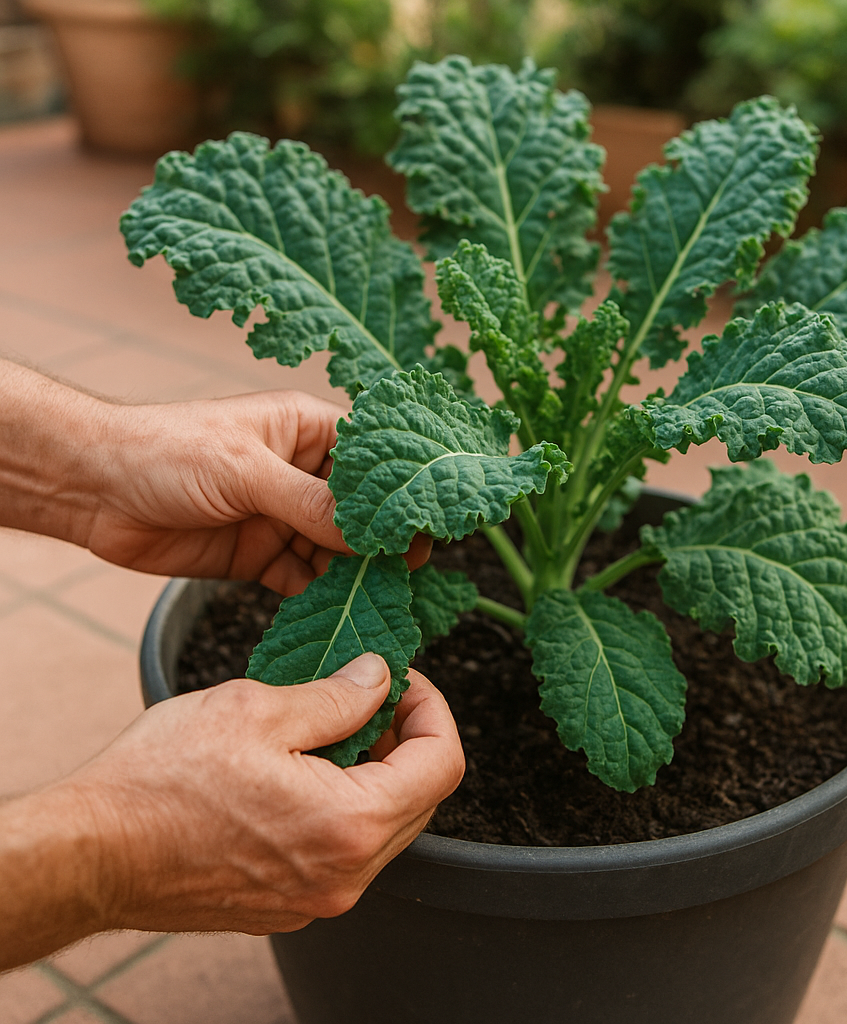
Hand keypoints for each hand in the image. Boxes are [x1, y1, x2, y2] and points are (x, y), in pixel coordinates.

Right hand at [0, 658, 463, 967]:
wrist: (86, 854)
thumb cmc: (160, 782)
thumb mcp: (257, 710)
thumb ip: (338, 696)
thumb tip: (380, 678)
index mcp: (349, 827)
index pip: (442, 764)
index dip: (433, 709)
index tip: (405, 680)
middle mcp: (343, 877)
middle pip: (421, 798)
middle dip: (407, 738)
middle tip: (372, 695)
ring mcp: (315, 899)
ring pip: (384, 826)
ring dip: (376, 771)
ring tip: (334, 726)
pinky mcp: (285, 905)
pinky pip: (343, 850)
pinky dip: (344, 804)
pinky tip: (304, 768)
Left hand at [86, 390, 430, 594]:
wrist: (93, 490)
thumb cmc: (166, 451)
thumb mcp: (245, 468)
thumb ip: (310, 502)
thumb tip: (368, 533)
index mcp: (306, 431)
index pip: (372, 459)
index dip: (399, 490)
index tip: (424, 523)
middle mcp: (302, 474)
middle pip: (360, 511)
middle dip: (381, 540)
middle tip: (409, 571)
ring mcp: (282, 517)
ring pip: (336, 550)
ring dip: (354, 573)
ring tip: (378, 597)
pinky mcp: (260, 555)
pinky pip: (304, 578)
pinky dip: (320, 595)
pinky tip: (337, 611)